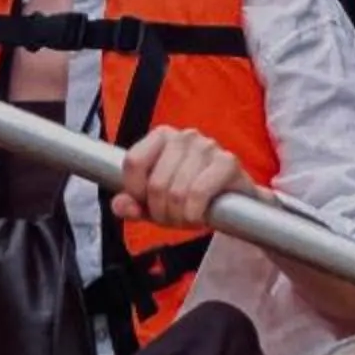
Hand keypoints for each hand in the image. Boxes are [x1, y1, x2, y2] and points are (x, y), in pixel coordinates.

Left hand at [113, 126, 248, 229]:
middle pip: (155, 183)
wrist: (235, 204)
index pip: (133, 162)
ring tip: (187, 218)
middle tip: (173, 218)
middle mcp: (184, 135)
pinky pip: (198, 193)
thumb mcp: (155, 204)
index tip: (146, 204)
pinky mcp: (228, 161)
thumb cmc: (191, 198)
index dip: (136, 192)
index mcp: (162, 136)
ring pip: (176, 192)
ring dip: (179, 217)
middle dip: (161, 212)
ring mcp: (207, 146)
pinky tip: (199, 216)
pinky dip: (194, 213)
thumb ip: (133, 205)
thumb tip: (119, 205)